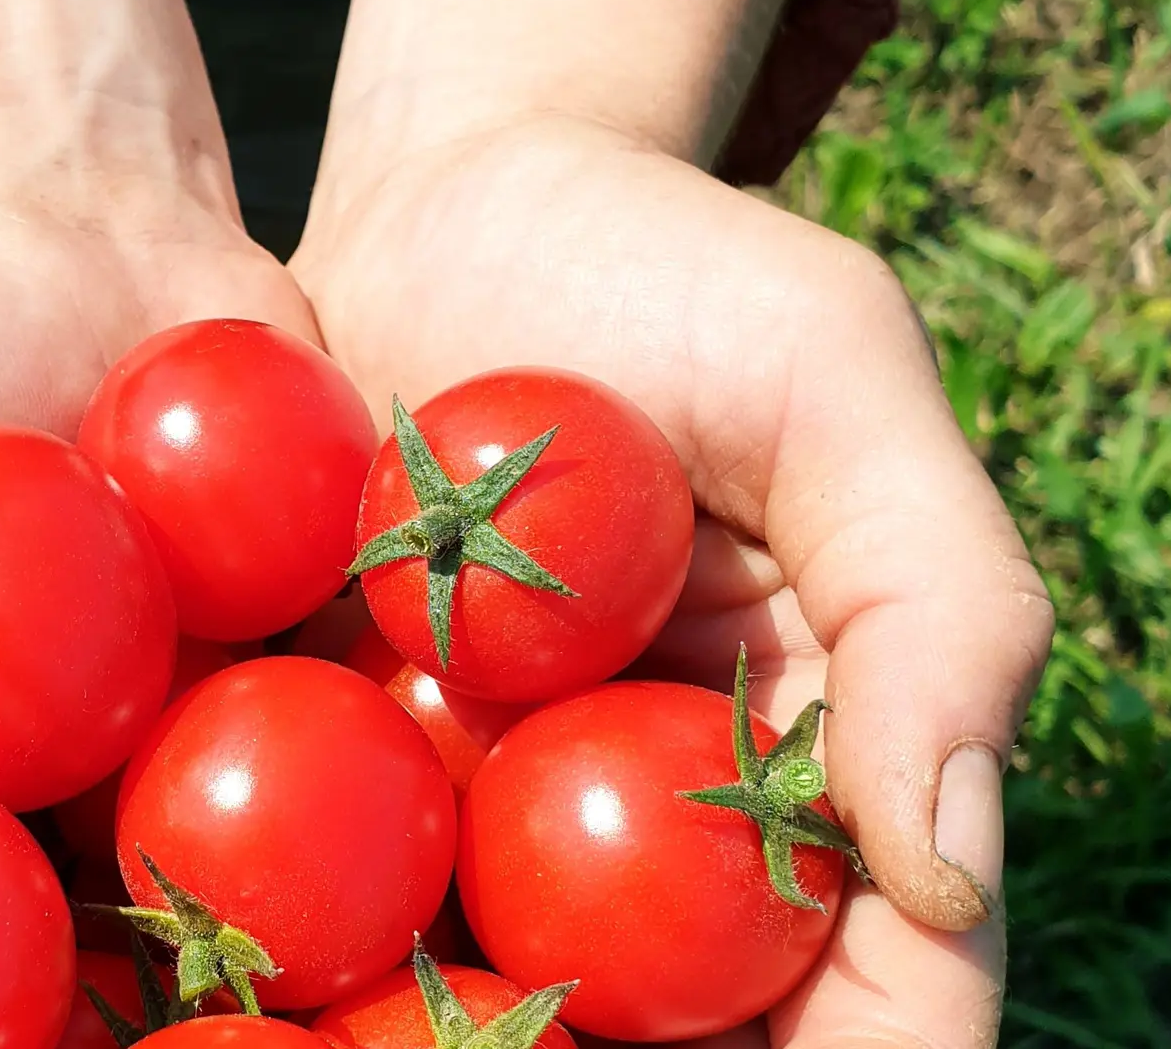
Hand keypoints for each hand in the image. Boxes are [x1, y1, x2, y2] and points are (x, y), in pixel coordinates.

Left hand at [294, 115, 1051, 1044]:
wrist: (455, 203)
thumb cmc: (671, 271)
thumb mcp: (835, 384)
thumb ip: (930, 602)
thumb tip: (947, 867)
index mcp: (804, 761)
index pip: (881, 968)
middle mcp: (649, 820)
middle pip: (682, 1018)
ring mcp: (486, 808)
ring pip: (497, 1002)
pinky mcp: (341, 758)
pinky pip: (324, 890)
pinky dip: (285, 957)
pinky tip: (223, 1006)